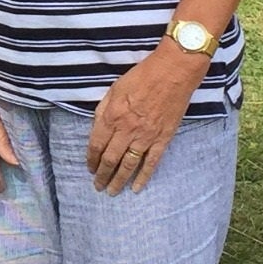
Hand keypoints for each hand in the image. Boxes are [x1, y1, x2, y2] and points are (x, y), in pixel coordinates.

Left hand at [86, 42, 205, 193]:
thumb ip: (103, 110)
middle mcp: (127, 130)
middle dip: (102, 175)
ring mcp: (146, 136)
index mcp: (111, 117)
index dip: (91, 159)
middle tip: (97, 186)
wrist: (173, 72)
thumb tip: (96, 128)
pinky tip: (136, 188)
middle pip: (110, 159)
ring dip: (118, 180)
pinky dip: (143, 177)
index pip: (96, 145)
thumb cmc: (141, 76)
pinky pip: (151, 162)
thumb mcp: (113, 89)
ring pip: (129, 164)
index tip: (89, 168)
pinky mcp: (163, 138)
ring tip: (111, 191)